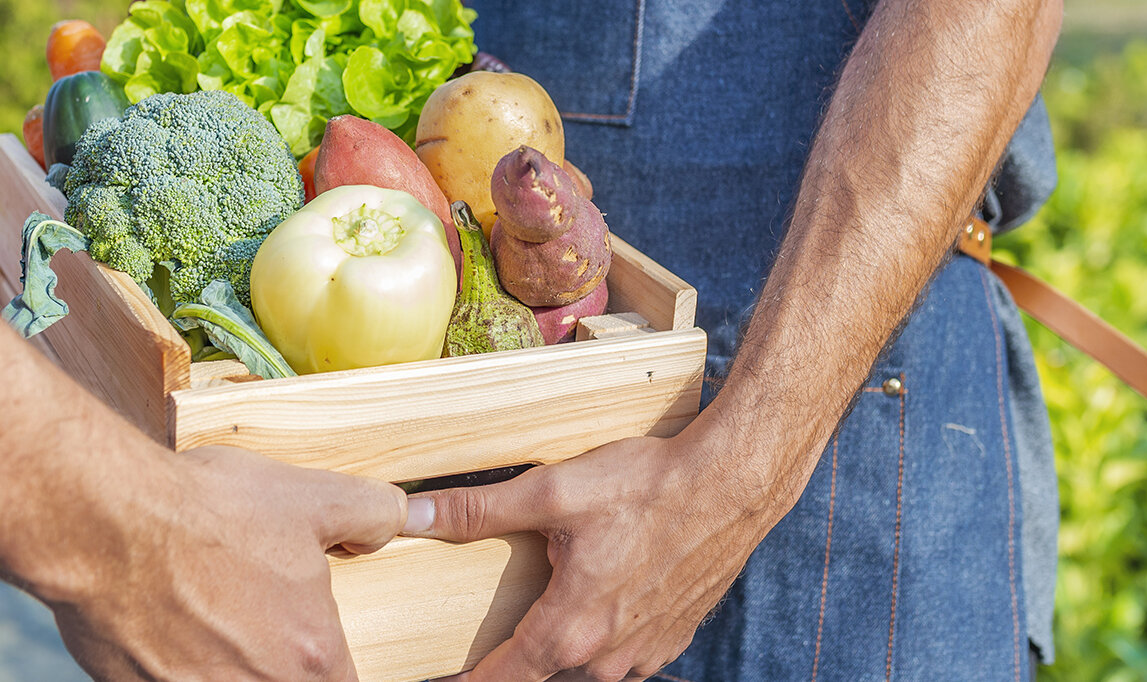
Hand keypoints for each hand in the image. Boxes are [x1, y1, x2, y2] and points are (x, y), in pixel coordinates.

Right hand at [48, 445, 406, 680]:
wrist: (103, 521)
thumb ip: (370, 514)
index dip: (331, 664)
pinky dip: (177, 667)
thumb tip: (400, 518)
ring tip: (211, 622)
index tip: (313, 645)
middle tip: (254, 623)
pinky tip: (166, 626)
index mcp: (312, 658)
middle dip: (274, 662)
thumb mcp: (309, 497)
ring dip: (226, 666)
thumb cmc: (201, 512)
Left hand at [402, 433, 793, 681]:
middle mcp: (607, 657)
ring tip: (565, 590)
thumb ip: (478, 510)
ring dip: (570, 637)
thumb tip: (413, 515)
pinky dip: (609, 629)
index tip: (447, 676)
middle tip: (503, 616)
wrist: (733, 485)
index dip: (468, 681)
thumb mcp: (552, 491)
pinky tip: (610, 587)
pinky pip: (626, 650)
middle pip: (545, 668)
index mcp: (570, 630)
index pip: (502, 678)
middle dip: (522, 650)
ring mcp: (645, 653)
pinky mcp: (673, 639)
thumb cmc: (647, 486)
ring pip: (587, 662)